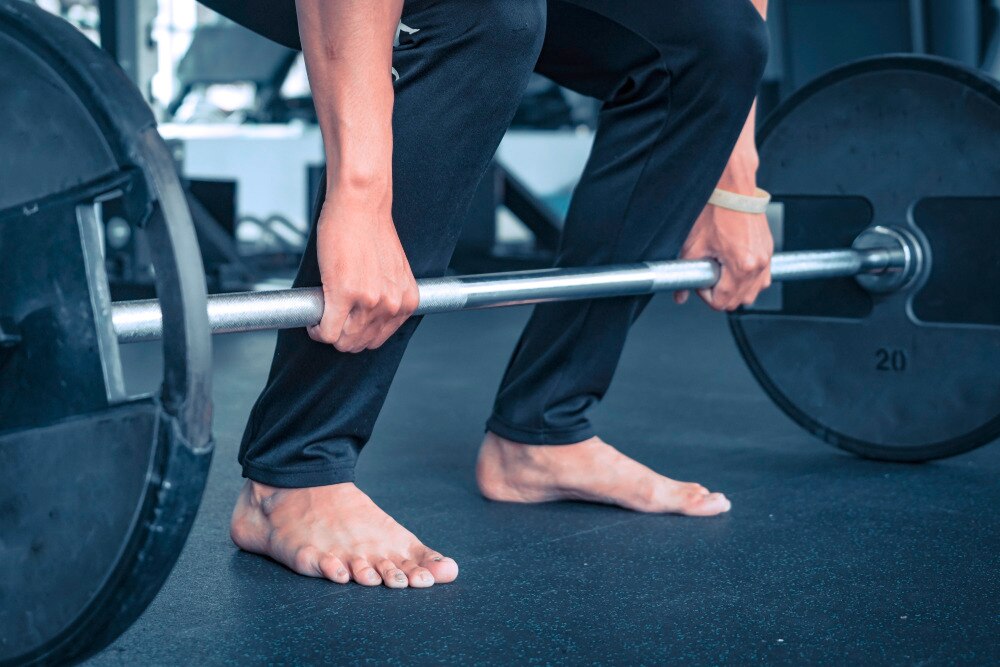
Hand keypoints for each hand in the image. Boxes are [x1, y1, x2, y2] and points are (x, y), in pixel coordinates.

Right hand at [308, 189, 418, 351]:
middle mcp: (392, 304)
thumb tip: (366, 319)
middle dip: (341, 337)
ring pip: (343, 340)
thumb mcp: (392, 272)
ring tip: (322, 316)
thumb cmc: (371, 231)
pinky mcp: (344, 293)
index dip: (358, 335)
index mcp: (406, 301)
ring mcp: (369, 301)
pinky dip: (317, 330)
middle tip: (330, 321)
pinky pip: (327, 331)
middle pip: (360, 343)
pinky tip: (314, 319)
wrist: (360, 205)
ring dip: (328, 332)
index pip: (379, 338)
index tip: (346, 325)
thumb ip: (385, 297)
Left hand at [674, 204, 772, 310]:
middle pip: (739, 301)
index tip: (701, 282)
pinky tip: (734, 263)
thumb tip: (681, 293)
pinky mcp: (768, 250)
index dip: (706, 295)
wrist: (732, 190)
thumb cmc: (715, 211)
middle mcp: (758, 265)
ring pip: (752, 292)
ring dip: (736, 288)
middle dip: (721, 293)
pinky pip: (761, 277)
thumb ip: (686, 273)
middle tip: (709, 275)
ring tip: (722, 269)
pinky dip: (748, 277)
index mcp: (742, 266)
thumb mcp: (694, 246)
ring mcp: (766, 258)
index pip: (722, 302)